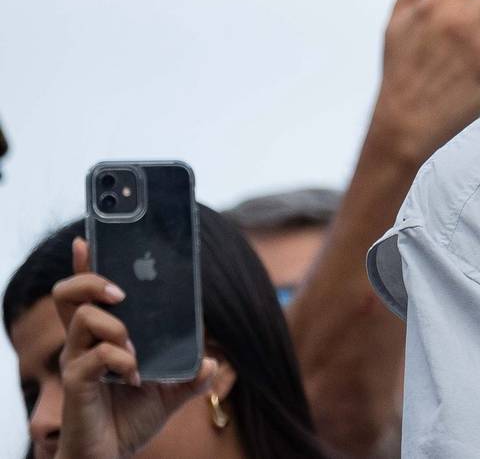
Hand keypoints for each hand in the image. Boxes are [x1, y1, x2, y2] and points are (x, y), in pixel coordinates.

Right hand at [52, 239, 217, 458]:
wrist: (109, 457)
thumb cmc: (131, 419)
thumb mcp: (170, 394)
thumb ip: (191, 375)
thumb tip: (214, 361)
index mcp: (101, 337)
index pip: (86, 295)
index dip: (84, 265)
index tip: (85, 239)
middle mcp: (82, 345)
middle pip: (68, 295)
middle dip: (92, 280)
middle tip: (121, 292)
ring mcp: (77, 363)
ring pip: (84, 319)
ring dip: (116, 326)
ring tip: (135, 348)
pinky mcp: (76, 384)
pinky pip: (95, 357)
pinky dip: (121, 360)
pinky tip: (135, 378)